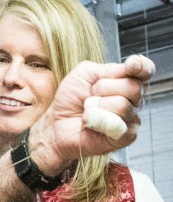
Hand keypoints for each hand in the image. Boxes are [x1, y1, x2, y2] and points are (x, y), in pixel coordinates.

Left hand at [29, 54, 154, 173]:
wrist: (56, 123)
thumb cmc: (70, 99)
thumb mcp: (84, 74)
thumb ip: (108, 68)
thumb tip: (131, 68)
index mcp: (125, 81)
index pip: (145, 70)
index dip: (141, 67)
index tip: (131, 65)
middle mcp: (133, 99)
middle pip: (133, 87)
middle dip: (103, 88)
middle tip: (90, 97)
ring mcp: (131, 118)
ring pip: (123, 105)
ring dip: (97, 106)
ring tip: (88, 111)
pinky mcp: (126, 136)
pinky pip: (118, 124)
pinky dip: (97, 121)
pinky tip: (90, 123)